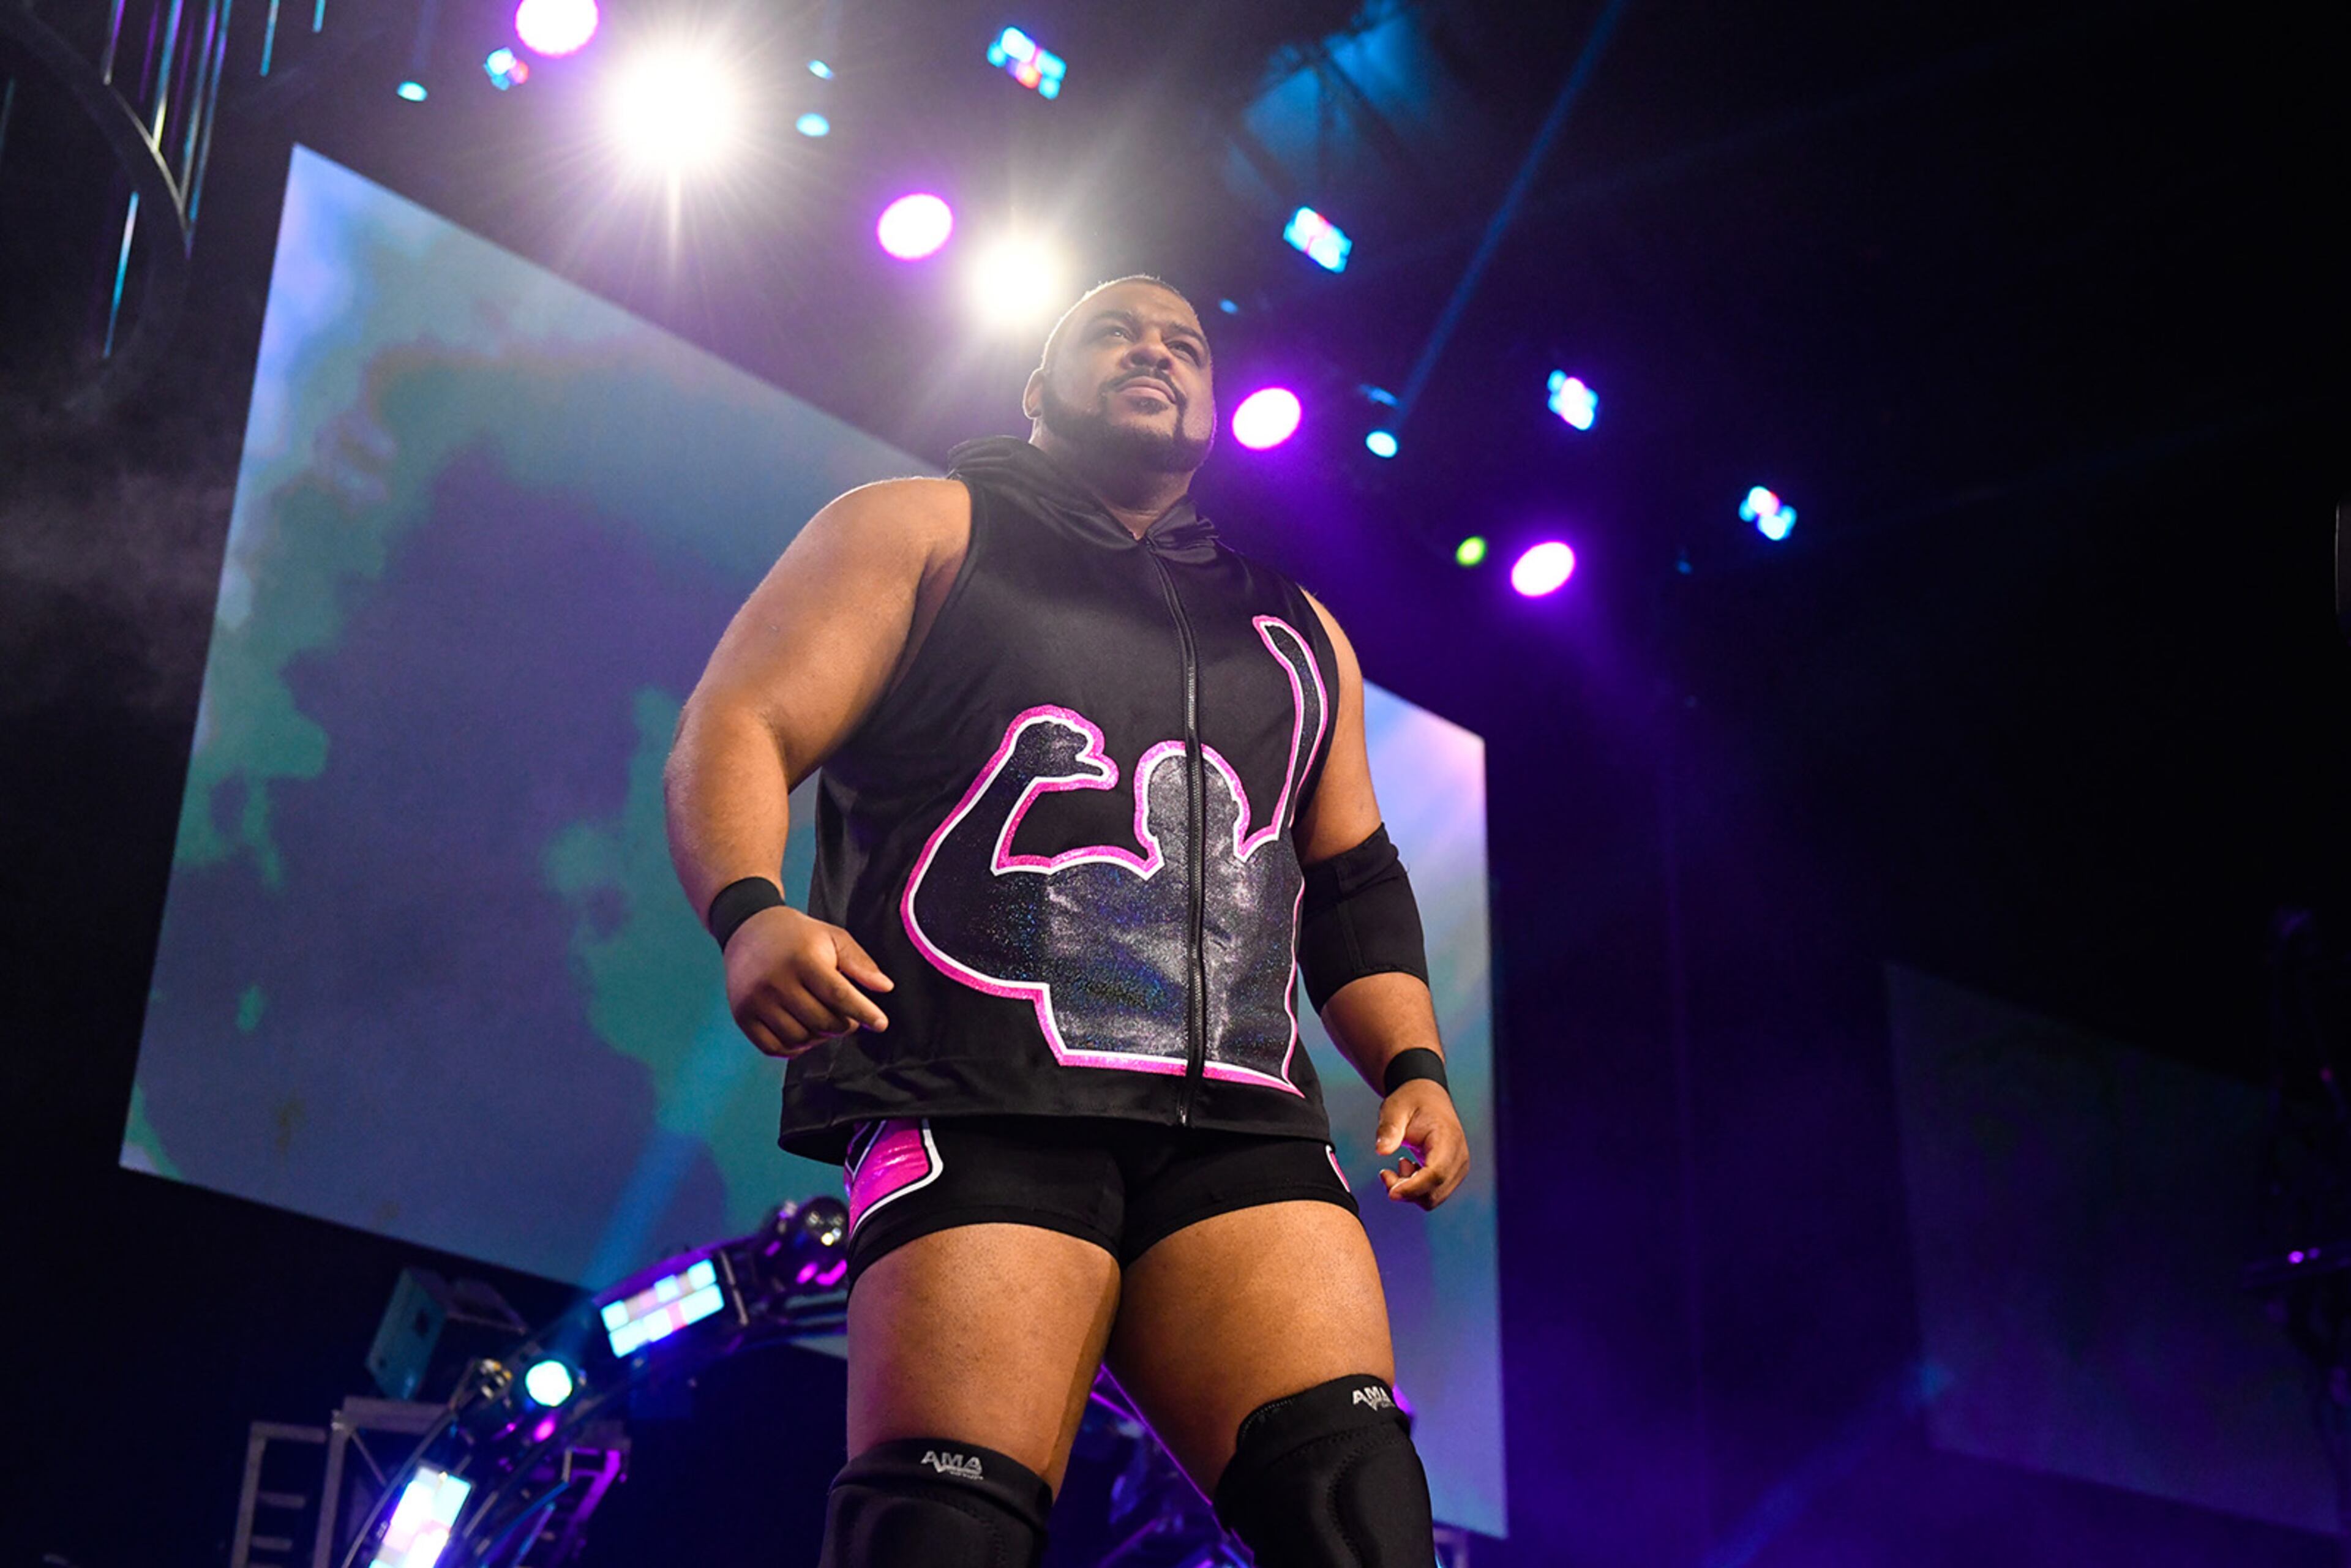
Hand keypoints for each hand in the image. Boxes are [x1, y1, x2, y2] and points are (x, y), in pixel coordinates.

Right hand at [723, 906, 892, 1057]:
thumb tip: (885, 987)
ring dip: (820, 1038)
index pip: (838, 995)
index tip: (881, 1024)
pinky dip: (795, 1048)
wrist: (748, 929)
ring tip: (824, 1020)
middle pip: (822, 1022)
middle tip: (847, 1017)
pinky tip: (804, 1033)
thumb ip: (859, 962)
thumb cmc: (798, 936)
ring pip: (800, 1038)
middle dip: (843, 1025)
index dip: (863, 1013)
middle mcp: (776, 981)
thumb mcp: (832, 937)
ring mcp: (756, 1001)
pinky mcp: (742, 1015)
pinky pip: (774, 1048)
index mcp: (802, 959)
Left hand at [1372, 1079, 1468, 1209]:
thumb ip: (1389, 1129)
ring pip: (1433, 1198)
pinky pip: (1433, 1194)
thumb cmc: (1411, 1101)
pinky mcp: (1452, 1174)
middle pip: (1435, 1191)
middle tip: (1385, 1173)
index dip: (1413, 1187)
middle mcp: (1459, 1157)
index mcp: (1448, 1138)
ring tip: (1399, 1165)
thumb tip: (1382, 1150)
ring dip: (1409, 1190)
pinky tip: (1407, 1168)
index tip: (1390, 1192)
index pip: (1436, 1173)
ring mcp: (1458, 1167)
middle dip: (1406, 1191)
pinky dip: (1415, 1189)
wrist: (1427, 1098)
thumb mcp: (1395, 1109)